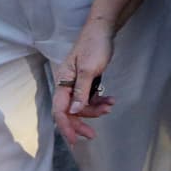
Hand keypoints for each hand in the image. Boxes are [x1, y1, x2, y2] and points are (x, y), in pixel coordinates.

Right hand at [51, 19, 117, 145]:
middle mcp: (67, 84)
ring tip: (110, 106)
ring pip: (82, 106)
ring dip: (95, 110)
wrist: (104, 29)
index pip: (60, 110)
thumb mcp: (89, 69)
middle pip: (70, 111)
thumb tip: (74, 112)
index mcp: (63, 81)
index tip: (74, 140)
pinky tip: (111, 101)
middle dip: (82, 123)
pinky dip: (99, 101)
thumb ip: (81, 91)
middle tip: (93, 135)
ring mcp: (77, 83)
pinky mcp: (87, 80)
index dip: (66, 126)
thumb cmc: (94, 46)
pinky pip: (90, 97)